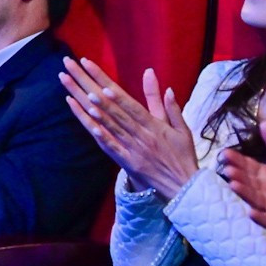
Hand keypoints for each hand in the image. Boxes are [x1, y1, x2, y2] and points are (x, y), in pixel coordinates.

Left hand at [58, 57, 198, 197]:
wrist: (184, 186)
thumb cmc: (183, 155)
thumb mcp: (182, 129)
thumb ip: (172, 108)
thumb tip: (168, 88)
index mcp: (154, 126)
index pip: (131, 105)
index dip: (116, 93)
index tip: (103, 82)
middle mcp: (141, 135)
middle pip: (116, 111)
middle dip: (97, 93)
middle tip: (83, 78)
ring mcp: (133, 150)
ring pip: (112, 127)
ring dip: (96, 111)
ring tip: (81, 96)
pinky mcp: (128, 163)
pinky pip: (112, 148)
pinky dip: (101, 136)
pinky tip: (89, 125)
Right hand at [217, 120, 265, 238]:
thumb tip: (265, 122)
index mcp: (265, 175)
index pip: (248, 166)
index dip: (237, 160)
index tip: (225, 153)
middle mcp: (263, 191)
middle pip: (247, 182)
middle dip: (237, 176)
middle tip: (227, 169)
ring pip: (253, 199)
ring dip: (243, 193)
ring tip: (234, 185)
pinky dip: (259, 217)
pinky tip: (252, 212)